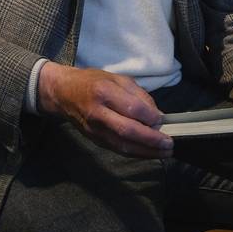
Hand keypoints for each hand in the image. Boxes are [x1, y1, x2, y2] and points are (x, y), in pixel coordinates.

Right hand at [37, 62, 172, 158]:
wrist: (64, 93)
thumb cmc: (93, 81)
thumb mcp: (118, 78)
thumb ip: (138, 95)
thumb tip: (156, 115)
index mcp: (104, 92)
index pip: (131, 108)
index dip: (149, 117)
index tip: (162, 120)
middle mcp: (98, 113)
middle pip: (127, 131)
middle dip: (150, 140)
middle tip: (169, 144)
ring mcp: (95, 130)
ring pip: (122, 145)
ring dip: (146, 152)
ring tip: (164, 152)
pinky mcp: (95, 141)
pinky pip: (118, 149)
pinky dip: (135, 153)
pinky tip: (149, 153)